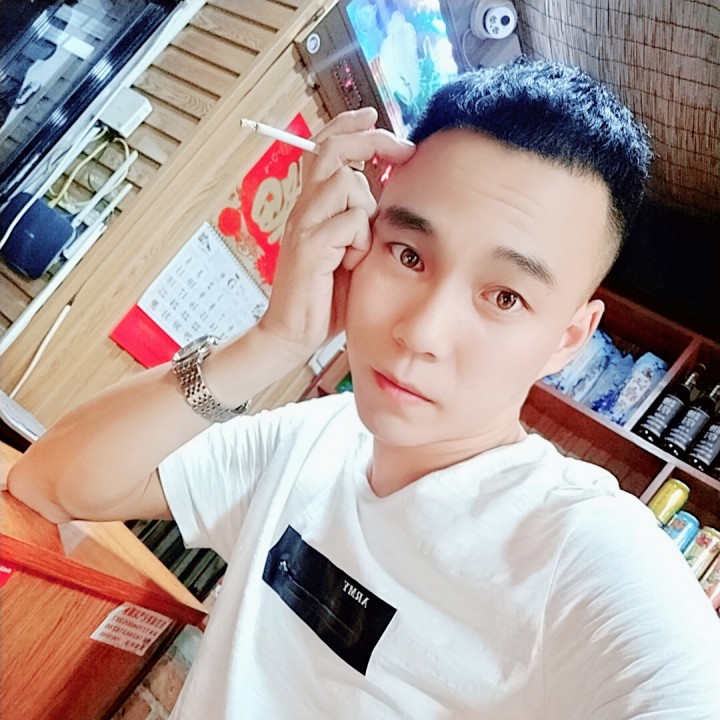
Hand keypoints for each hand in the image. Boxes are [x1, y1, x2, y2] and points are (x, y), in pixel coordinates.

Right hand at [258, 107, 415, 361]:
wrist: (293, 332)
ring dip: (367, 209)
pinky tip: (352, 263)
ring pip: (348, 185)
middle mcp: (304, 208)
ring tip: (361, 243)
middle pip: (333, 150)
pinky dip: (361, 241)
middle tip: (402, 148)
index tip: (375, 115)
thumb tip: (389, 181)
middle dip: (372, 141)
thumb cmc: (325, 293)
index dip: (349, 125)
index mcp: (312, 204)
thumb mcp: (349, 246)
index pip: (324, 146)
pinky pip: (351, 223)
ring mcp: (304, 226)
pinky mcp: (309, 248)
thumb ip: (360, 216)